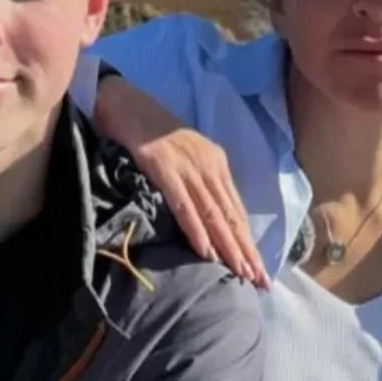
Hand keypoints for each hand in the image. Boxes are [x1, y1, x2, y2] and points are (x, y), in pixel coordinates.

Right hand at [95, 75, 265, 285]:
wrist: (122, 100)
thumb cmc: (149, 130)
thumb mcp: (183, 156)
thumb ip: (196, 181)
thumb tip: (206, 215)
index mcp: (216, 163)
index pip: (236, 209)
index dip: (248, 240)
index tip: (259, 268)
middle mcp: (208, 165)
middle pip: (231, 215)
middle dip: (246, 250)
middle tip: (259, 280)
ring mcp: (187, 166)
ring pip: (213, 213)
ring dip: (227, 246)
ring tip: (239, 272)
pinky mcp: (163, 166)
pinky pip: (183, 204)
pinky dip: (196, 229)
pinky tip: (206, 251)